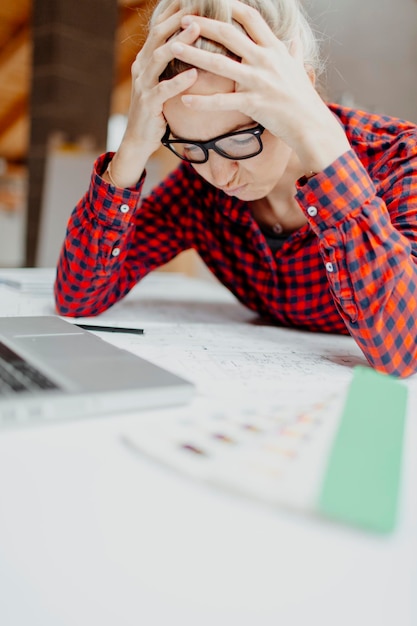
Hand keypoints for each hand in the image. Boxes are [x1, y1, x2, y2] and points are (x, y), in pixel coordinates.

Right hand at [109, 2, 199, 186]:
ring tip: (197, 29)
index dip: (173, 12)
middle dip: (177, 18)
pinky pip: (164, 90)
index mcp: (145, 60)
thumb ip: (170, 64)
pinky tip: (194, 75)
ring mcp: (143, 84)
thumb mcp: (161, 82)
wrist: (138, 140)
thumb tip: (189, 45)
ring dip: (179, 42)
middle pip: (158, 35)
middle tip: (196, 4)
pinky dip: (179, 81)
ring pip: (159, 57)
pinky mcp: (149, 103)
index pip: (159, 28)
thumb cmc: (155, 110)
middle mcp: (141, 67)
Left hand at [170, 0, 349, 172]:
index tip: (213, 1)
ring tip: (173, 47)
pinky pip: (222, 102)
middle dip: (203, 24)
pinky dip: (202, 101)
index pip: (250, 19)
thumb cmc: (304, 99)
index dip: (230, 7)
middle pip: (228, 34)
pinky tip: (185, 100)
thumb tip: (295, 40)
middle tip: (182, 19)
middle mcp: (265, 60)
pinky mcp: (253, 104)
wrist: (311, 125)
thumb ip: (293, 53)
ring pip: (219, 63)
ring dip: (193, 54)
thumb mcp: (299, 70)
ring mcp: (258, 81)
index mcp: (274, 49)